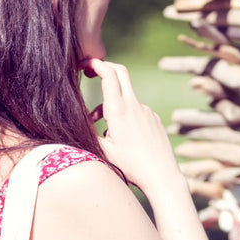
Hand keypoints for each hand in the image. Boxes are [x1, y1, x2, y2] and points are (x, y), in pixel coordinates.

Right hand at [84, 58, 183, 196]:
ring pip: (126, 97)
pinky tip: (125, 138)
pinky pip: (136, 110)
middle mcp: (134, 106)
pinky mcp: (154, 118)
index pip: (109, 74)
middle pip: (120, 72)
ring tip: (104, 129)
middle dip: (105, 68)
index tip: (86, 64)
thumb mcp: (104, 151)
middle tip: (92, 72)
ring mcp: (147, 110)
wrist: (161, 175)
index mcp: (119, 110)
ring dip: (112, 104)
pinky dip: (125, 116)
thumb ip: (90, 132)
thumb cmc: (131, 166)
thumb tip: (78, 122)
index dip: (96, 64)